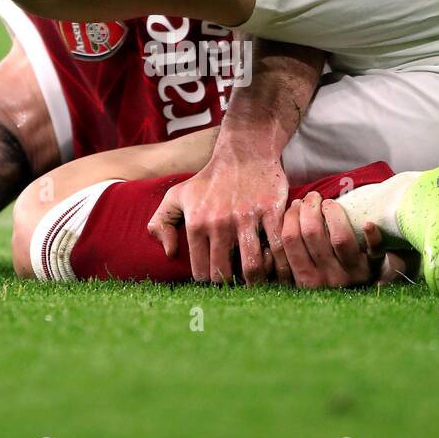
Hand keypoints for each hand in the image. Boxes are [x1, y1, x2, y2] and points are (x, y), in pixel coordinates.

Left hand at [147, 151, 288, 284]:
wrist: (243, 152)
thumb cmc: (209, 179)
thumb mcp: (176, 195)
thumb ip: (160, 222)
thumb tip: (169, 253)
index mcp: (196, 223)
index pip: (201, 271)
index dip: (209, 281)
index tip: (217, 280)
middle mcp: (219, 223)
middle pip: (225, 274)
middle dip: (230, 285)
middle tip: (237, 285)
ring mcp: (246, 218)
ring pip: (253, 267)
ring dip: (256, 281)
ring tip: (257, 282)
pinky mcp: (271, 211)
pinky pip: (277, 247)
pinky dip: (279, 262)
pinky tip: (276, 264)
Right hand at [274, 193, 383, 288]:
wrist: (367, 292)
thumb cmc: (331, 275)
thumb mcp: (307, 273)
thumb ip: (292, 256)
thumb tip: (274, 226)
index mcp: (305, 280)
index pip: (290, 240)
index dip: (291, 217)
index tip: (296, 205)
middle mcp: (327, 279)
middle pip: (312, 234)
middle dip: (309, 208)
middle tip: (312, 198)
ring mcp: (353, 274)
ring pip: (340, 237)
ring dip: (332, 212)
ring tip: (329, 203)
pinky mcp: (375, 268)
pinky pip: (374, 250)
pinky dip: (371, 235)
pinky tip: (368, 223)